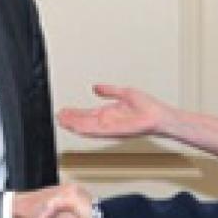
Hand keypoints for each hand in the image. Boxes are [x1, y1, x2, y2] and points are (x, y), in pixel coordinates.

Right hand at [57, 83, 176, 138]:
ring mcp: (110, 128)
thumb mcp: (125, 93)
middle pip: (84, 121)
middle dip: (71, 119)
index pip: (87, 114)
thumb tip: (95, 87)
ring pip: (87, 127)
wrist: (159, 115)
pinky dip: (85, 128)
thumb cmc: (148, 107)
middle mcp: (107, 122)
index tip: (64, 110)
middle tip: (58, 116)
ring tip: (62, 120)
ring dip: (74, 124)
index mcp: (109, 113)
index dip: (75, 113)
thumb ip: (109, 91)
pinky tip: (76, 127)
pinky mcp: (114, 131)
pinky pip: (96, 131)